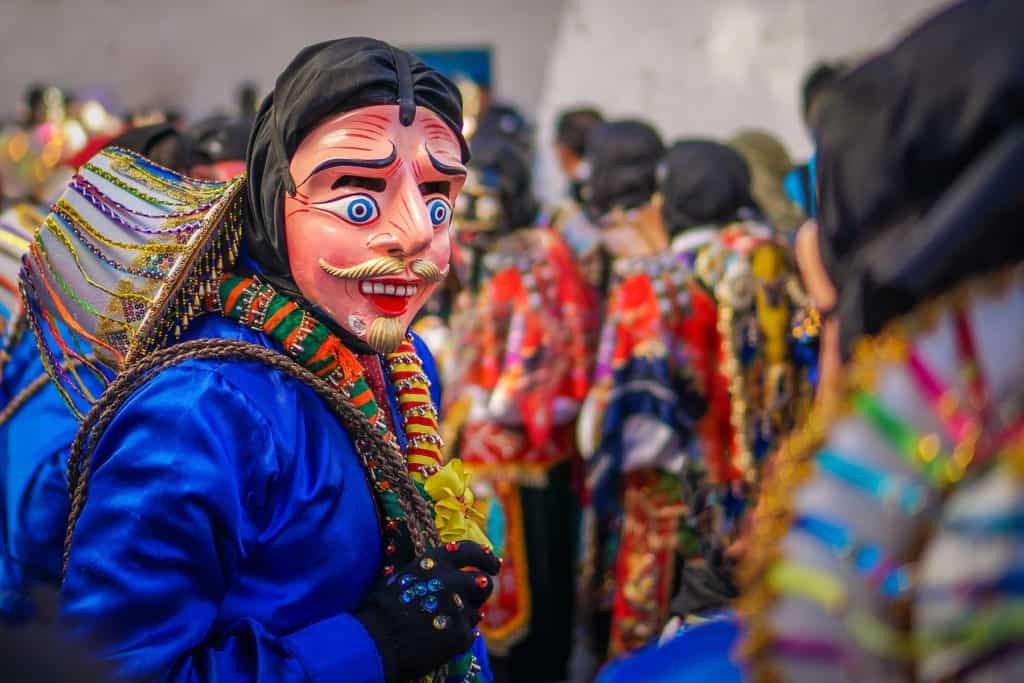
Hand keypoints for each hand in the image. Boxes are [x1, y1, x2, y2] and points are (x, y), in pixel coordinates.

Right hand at [356, 541, 499, 682]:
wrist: (374, 643)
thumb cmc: (382, 608)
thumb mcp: (405, 575)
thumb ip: (431, 570)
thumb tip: (452, 567)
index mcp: (435, 562)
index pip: (472, 551)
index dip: (485, 557)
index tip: (493, 565)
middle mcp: (451, 580)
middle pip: (483, 582)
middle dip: (480, 590)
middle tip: (474, 598)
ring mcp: (458, 608)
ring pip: (476, 610)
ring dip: (465, 615)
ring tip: (444, 622)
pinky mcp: (460, 635)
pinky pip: (469, 633)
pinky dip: (458, 636)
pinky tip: (442, 639)